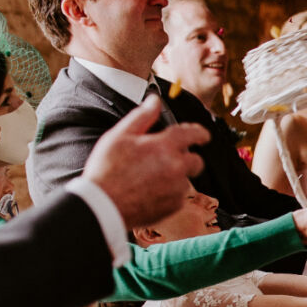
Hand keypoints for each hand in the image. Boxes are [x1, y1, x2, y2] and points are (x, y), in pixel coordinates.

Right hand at [83, 98, 208, 227]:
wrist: (103, 205)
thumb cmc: (107, 169)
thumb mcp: (119, 136)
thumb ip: (142, 117)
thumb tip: (154, 100)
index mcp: (164, 146)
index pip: (193, 134)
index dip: (200, 133)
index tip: (204, 136)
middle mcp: (176, 167)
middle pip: (196, 161)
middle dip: (187, 158)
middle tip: (167, 160)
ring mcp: (177, 188)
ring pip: (186, 179)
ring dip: (175, 177)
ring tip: (149, 178)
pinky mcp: (174, 206)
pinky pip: (179, 196)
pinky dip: (169, 193)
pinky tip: (149, 192)